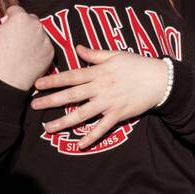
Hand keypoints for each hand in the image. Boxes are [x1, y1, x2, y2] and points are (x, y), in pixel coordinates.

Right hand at [0, 1, 53, 90]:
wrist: (5, 81)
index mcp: (20, 17)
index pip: (15, 10)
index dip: (7, 20)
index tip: (3, 32)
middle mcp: (36, 25)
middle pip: (29, 19)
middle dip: (21, 26)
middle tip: (11, 42)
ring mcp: (45, 38)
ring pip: (38, 32)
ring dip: (30, 36)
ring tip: (18, 51)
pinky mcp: (51, 51)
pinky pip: (44, 45)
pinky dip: (38, 49)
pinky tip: (27, 57)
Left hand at [30, 46, 170, 148]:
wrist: (160, 79)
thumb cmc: (138, 64)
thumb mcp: (116, 54)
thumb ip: (95, 54)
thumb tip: (77, 48)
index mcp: (99, 72)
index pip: (71, 76)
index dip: (53, 80)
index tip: (37, 84)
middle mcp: (101, 88)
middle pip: (72, 95)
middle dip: (52, 100)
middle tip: (34, 105)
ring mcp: (109, 102)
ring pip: (83, 113)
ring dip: (64, 122)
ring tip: (48, 128)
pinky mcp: (119, 114)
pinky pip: (102, 128)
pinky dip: (91, 137)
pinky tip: (79, 145)